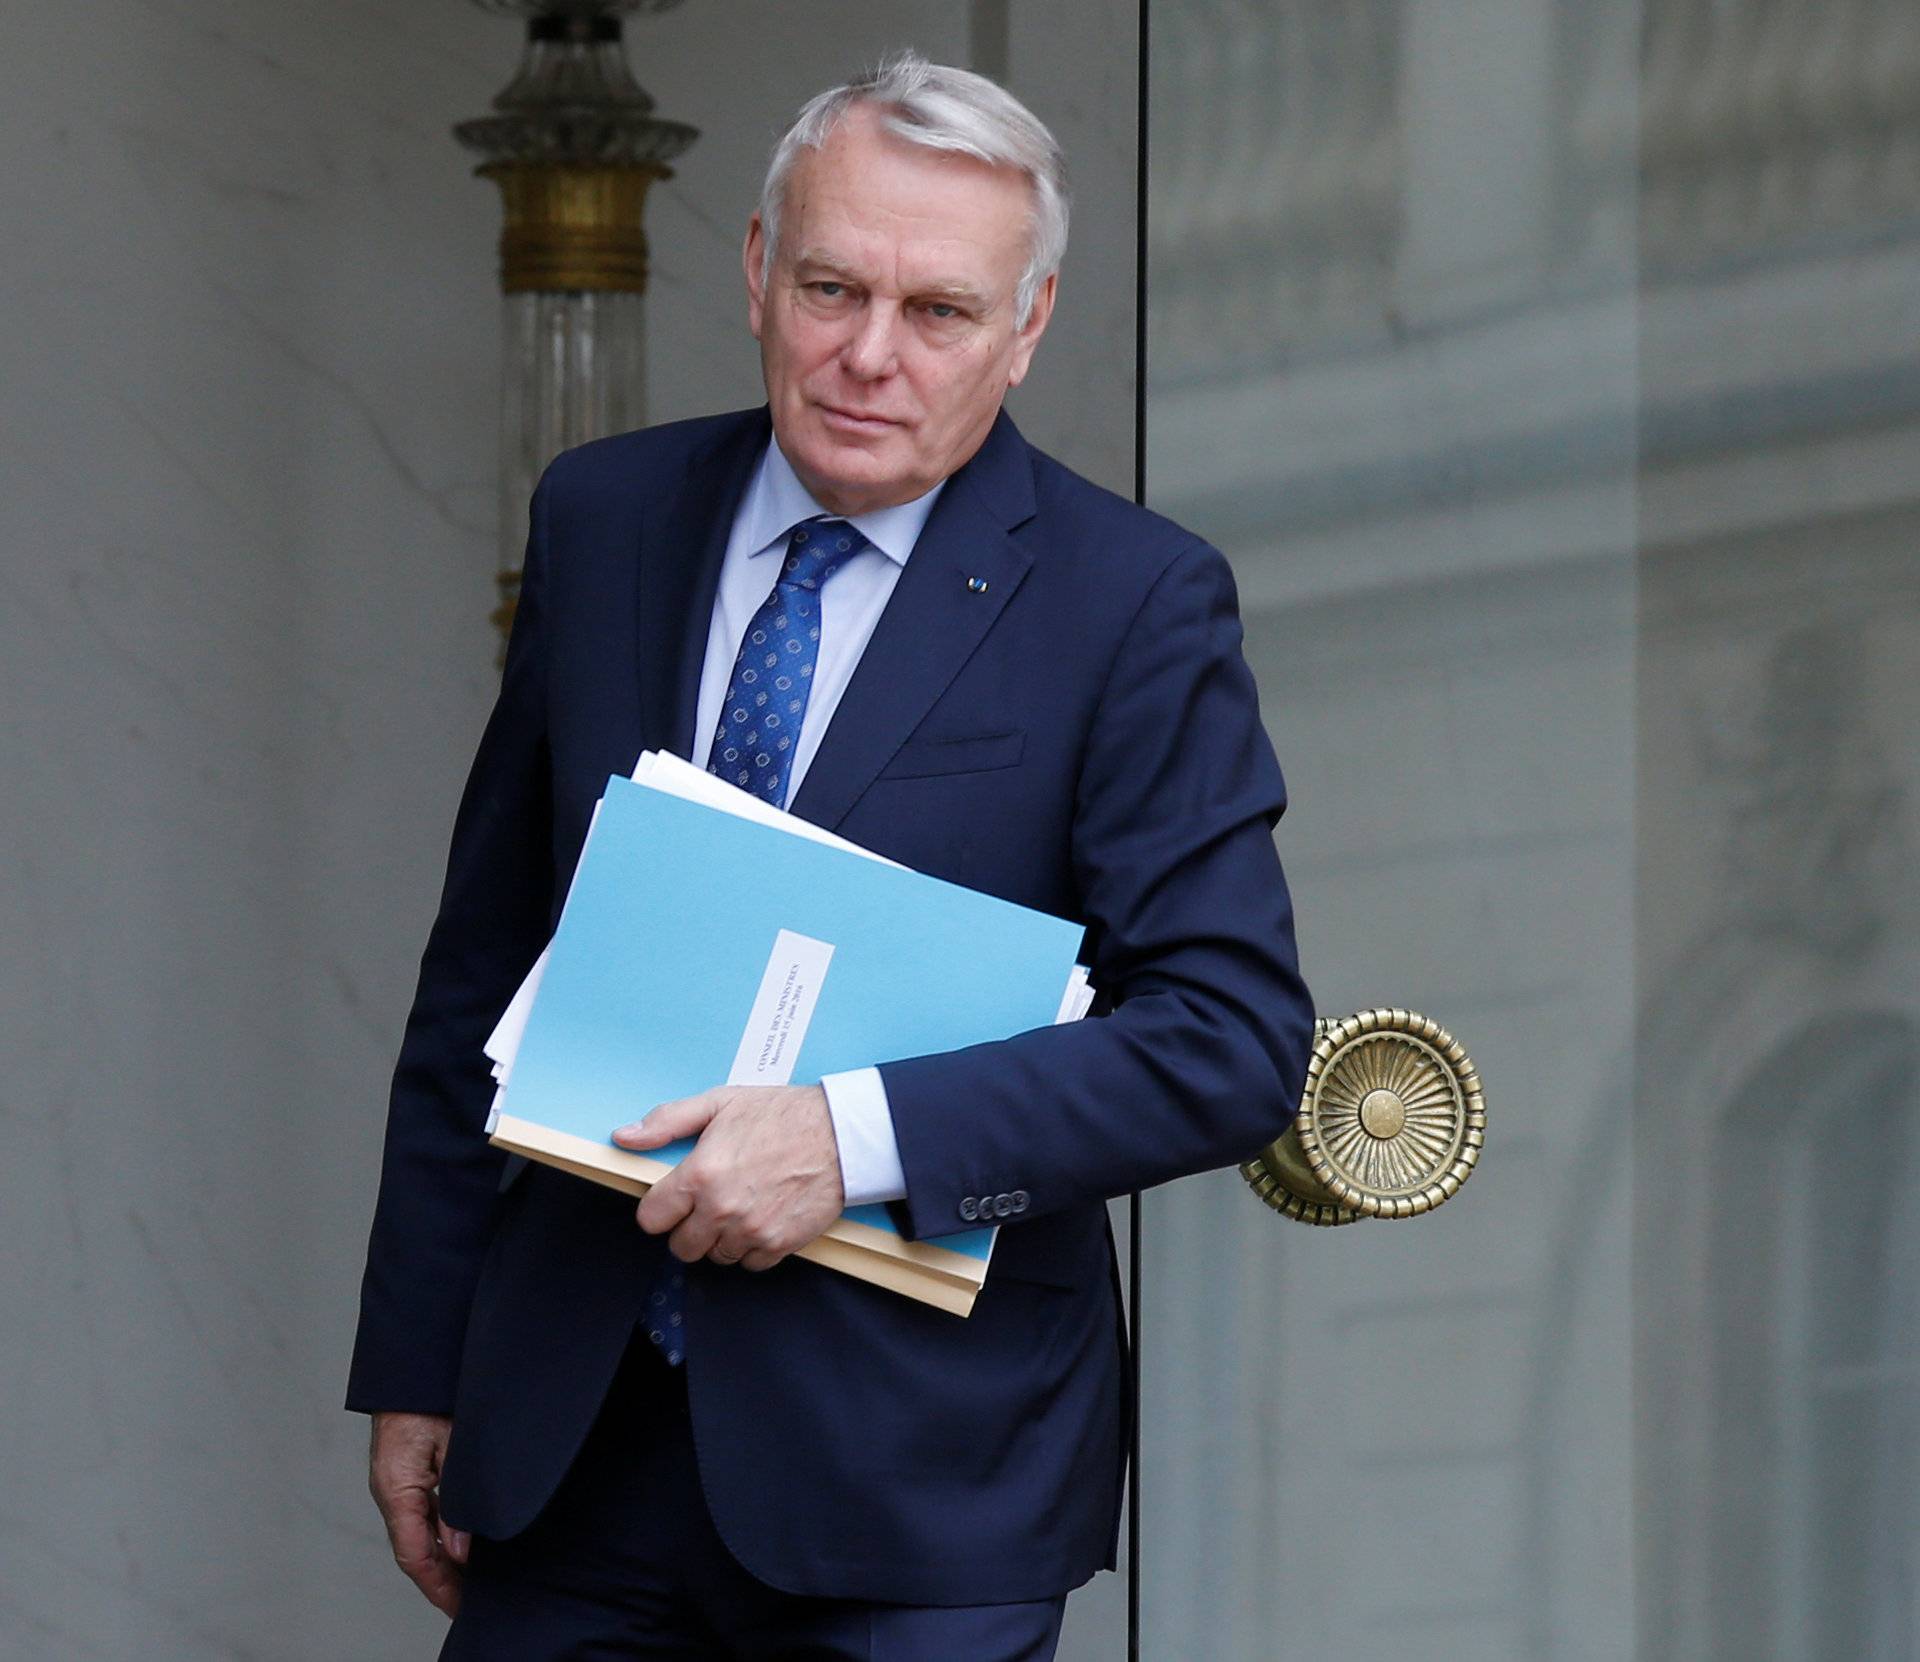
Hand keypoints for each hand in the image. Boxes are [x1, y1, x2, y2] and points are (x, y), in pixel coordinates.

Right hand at [368, 1411, 468, 1617]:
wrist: (413, 1366)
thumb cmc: (429, 1396)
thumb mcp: (453, 1446)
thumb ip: (456, 1500)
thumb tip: (460, 1550)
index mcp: (396, 1489)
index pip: (415, 1554)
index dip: (438, 1586)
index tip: (459, 1607)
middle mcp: (391, 1493)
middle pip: (415, 1552)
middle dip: (442, 1581)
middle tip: (471, 1604)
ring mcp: (397, 1485)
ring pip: (418, 1535)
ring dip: (442, 1561)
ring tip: (471, 1583)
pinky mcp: (407, 1474)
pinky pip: (421, 1515)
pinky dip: (440, 1536)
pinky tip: (461, 1545)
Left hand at [613, 1084, 844, 1271]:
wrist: (841, 1134)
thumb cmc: (782, 1115)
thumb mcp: (720, 1103)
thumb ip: (668, 1121)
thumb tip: (625, 1137)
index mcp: (700, 1175)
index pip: (652, 1219)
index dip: (660, 1209)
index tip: (674, 1201)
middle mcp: (721, 1209)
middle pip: (681, 1247)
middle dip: (690, 1227)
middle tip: (709, 1204)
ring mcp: (750, 1231)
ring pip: (715, 1257)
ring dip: (722, 1239)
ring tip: (740, 1207)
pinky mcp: (778, 1244)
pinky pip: (750, 1264)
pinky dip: (753, 1247)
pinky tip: (762, 1218)